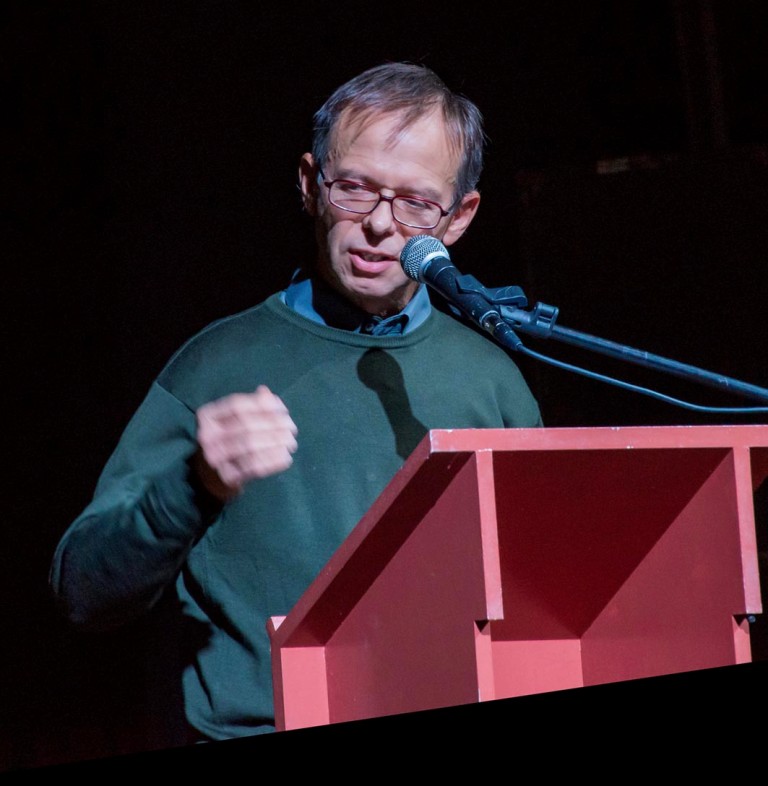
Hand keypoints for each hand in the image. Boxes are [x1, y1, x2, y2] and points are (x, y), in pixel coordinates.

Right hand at [195, 385, 297, 500]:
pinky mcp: (226, 477)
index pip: (236, 405)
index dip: (262, 404)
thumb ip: (250, 406)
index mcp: (207, 416)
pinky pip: (254, 467)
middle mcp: (206, 436)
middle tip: (292, 428)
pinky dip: (273, 461)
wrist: (212, 476)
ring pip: (250, 446)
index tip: (283, 409)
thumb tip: (267, 393)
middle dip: (274, 425)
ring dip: (276, 443)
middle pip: (246, 425)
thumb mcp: (233, 420)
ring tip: (291, 442)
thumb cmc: (228, 440)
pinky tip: (285, 457)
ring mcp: (214, 458)